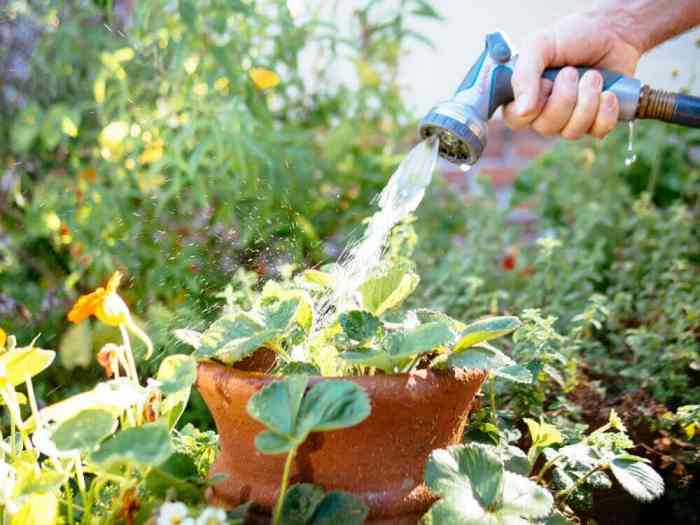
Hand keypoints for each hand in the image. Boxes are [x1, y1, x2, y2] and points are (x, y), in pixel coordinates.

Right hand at [503, 10, 641, 139]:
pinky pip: (597, 131)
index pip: (515, 119)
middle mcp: (544, 112)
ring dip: (587, 100)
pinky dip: (606, 111)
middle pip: (546, 127)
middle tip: (572, 72)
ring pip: (572, 132)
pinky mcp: (595, 123)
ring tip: (594, 76)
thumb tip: (522, 111)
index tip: (545, 83)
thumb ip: (524, 75)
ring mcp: (569, 120)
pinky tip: (608, 93)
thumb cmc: (571, 37)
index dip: (531, 107)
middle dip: (565, 97)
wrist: (612, 33)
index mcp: (524, 95)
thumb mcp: (540, 45)